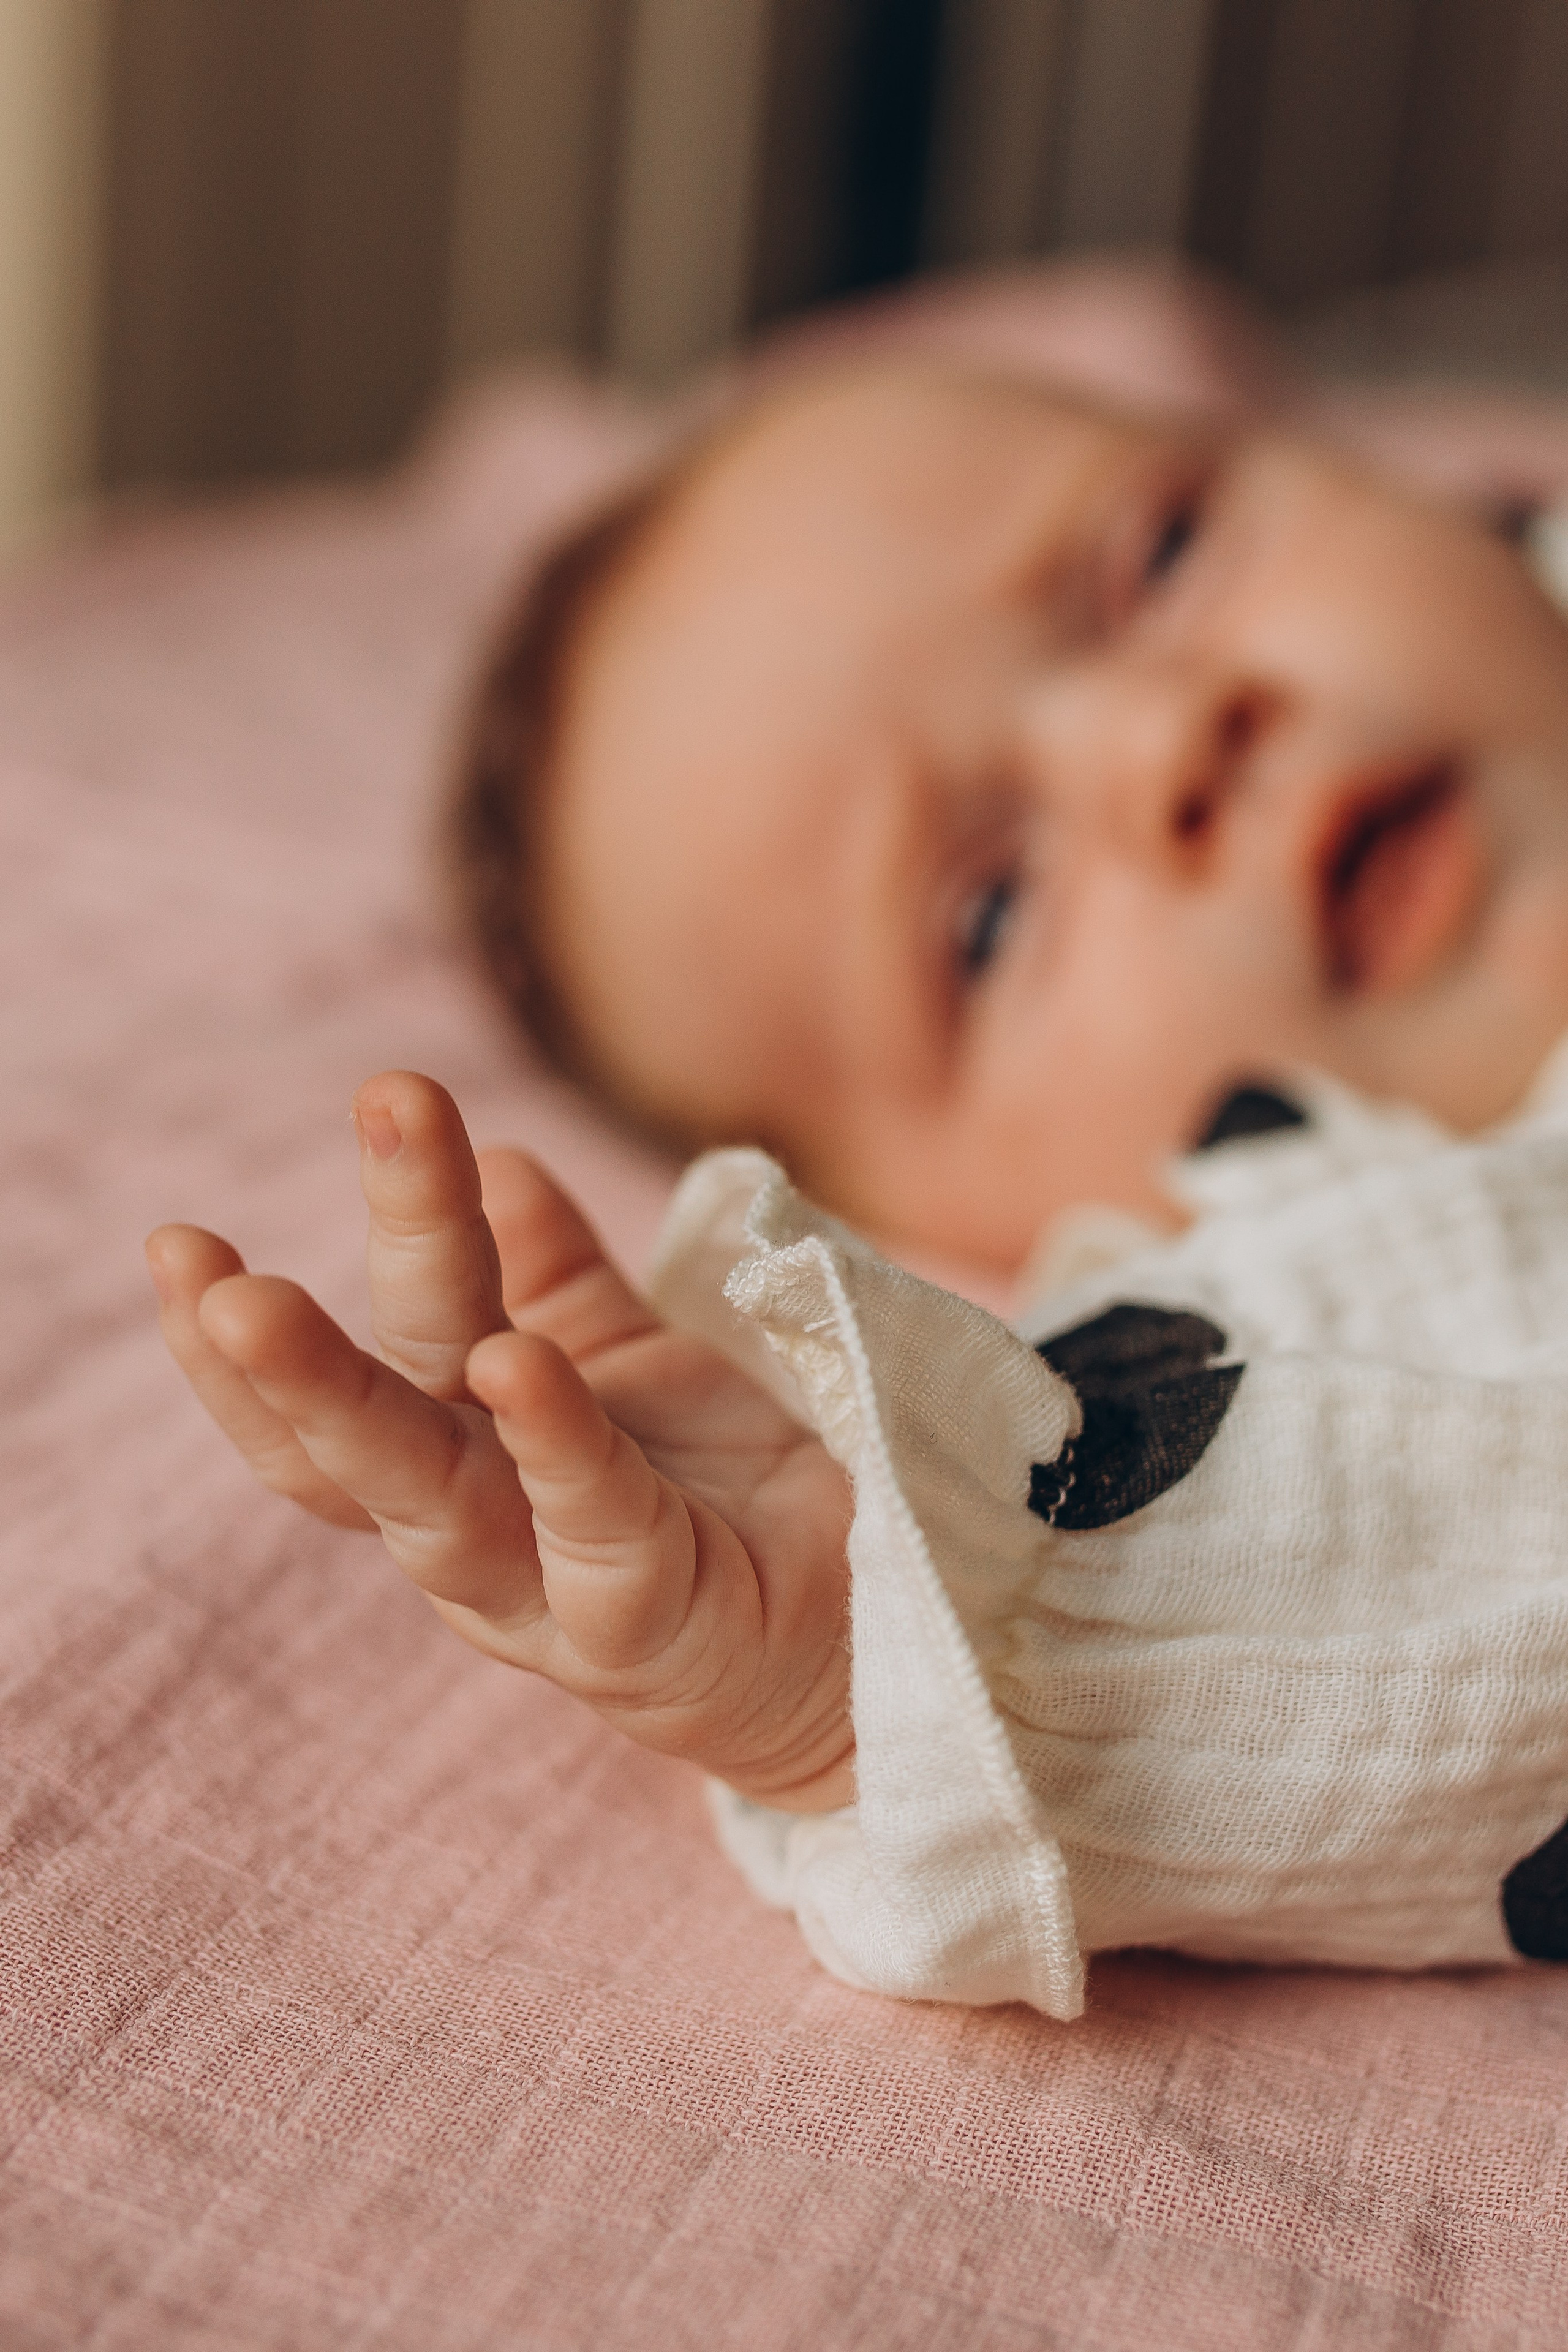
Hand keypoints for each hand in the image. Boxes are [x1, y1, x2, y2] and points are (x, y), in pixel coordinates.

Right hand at [146, 1071, 853, 1809]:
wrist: (865, 1619)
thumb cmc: (734, 1492)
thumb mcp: (632, 1361)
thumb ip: (560, 1275)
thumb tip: (499, 1156)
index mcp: (459, 1467)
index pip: (335, 1401)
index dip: (243, 1342)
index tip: (174, 1244)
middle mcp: (478, 1537)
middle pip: (361, 1436)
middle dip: (275, 1353)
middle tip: (191, 1259)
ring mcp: (547, 1593)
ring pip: (423, 1494)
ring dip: (337, 1396)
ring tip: (261, 1302)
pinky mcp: (643, 1624)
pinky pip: (592, 1520)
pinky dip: (550, 1437)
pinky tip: (515, 1360)